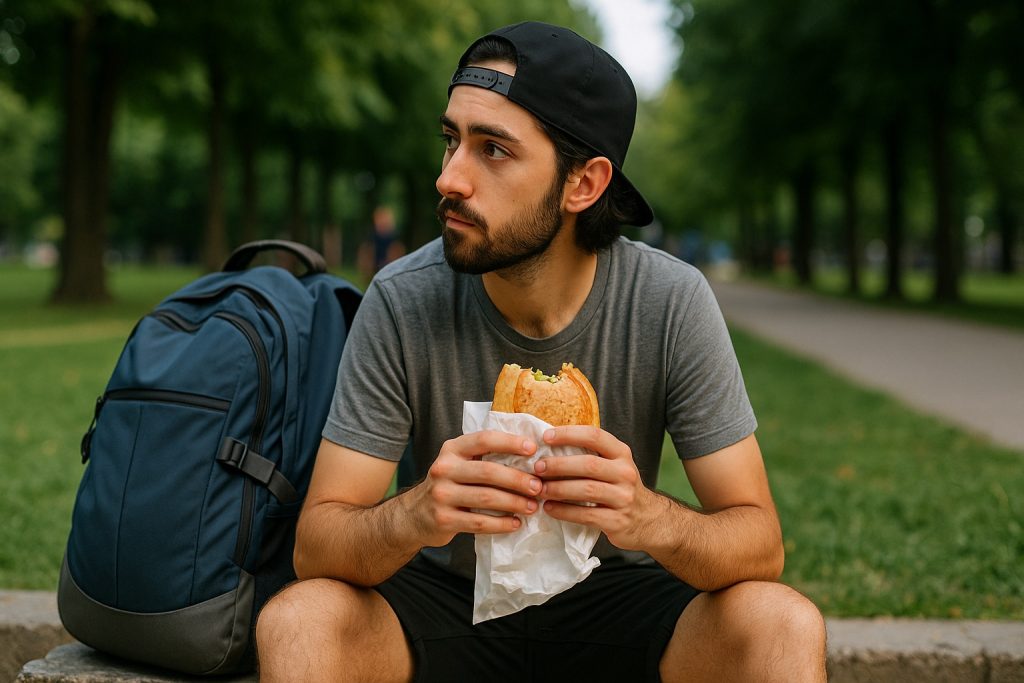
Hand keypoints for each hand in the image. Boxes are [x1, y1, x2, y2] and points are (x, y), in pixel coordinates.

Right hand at [410, 430, 542, 546]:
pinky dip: (501, 523)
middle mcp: (444, 468)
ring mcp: (441, 494)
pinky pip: (480, 522)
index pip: (484, 439)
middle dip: (517, 479)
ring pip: (486, 497)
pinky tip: (515, 523)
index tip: (533, 448)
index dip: (510, 442)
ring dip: (514, 502)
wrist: (413, 516)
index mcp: (452, 449)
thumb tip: (529, 456)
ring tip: (532, 506)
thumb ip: (483, 457)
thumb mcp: (458, 463)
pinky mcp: (444, 519)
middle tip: (538, 487)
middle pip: (488, 471)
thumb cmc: (448, 485)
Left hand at [534, 426, 665, 550]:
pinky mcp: (617, 521)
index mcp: (621, 454)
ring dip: (558, 489)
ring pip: (587, 490)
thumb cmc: (620, 488)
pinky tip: (549, 508)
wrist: (648, 521)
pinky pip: (586, 515)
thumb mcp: (614, 466)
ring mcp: (624, 498)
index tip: (545, 437)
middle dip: (559, 465)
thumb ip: (591, 455)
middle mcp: (625, 473)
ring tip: (539, 489)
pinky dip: (564, 511)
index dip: (569, 434)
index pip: (595, 436)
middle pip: (589, 464)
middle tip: (537, 468)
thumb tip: (549, 446)